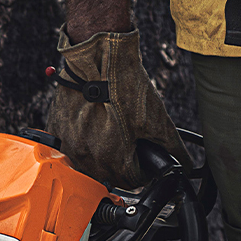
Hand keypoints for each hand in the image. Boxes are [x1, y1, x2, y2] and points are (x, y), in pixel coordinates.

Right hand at [51, 29, 178, 187]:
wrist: (97, 60)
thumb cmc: (124, 87)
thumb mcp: (157, 120)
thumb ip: (173, 147)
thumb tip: (184, 163)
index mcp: (112, 161)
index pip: (133, 180)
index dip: (144, 167)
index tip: (144, 153)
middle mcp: (86, 159)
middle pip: (110, 175)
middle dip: (123, 161)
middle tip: (129, 139)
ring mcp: (68, 145)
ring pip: (88, 162)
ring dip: (101, 152)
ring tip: (111, 128)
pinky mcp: (56, 130)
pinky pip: (70, 145)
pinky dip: (82, 139)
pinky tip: (92, 122)